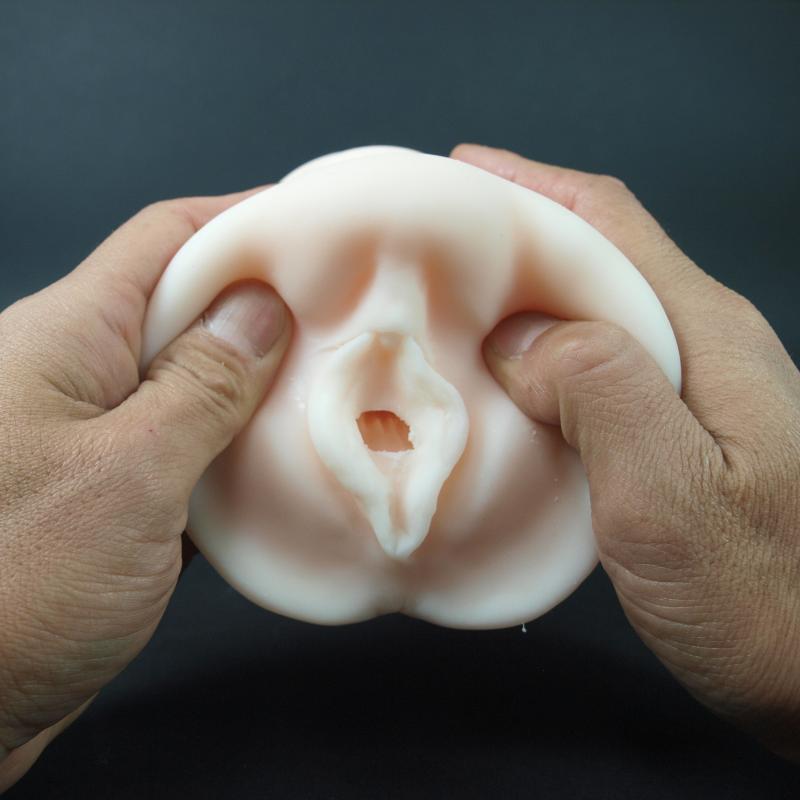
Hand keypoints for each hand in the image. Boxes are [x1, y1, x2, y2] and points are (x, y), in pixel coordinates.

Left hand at [0, 191, 290, 789]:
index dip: (242, 219)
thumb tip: (259, 310)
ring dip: (256, 381)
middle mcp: (76, 375)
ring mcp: (94, 436)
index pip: (165, 240)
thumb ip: (201, 387)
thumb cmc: (10, 588)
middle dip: (263, 303)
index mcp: (67, 339)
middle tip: (343, 312)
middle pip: (184, 307)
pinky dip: (234, 446)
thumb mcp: (127, 475)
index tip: (313, 223)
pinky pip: (185, 445)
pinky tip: (282, 462)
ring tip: (330, 381)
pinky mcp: (110, 492)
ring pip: (191, 381)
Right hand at [452, 144, 799, 759]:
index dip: (528, 188)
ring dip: (523, 304)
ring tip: (452, 315)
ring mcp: (695, 393)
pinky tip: (502, 391)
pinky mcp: (680, 437)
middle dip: (514, 239)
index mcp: (704, 336)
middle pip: (599, 257)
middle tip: (435, 251)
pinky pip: (597, 372)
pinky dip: (540, 362)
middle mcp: (703, 348)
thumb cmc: (771, 603)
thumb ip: (600, 395)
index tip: (454, 178)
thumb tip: (518, 337)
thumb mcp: (672, 498)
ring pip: (594, 316)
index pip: (608, 222)